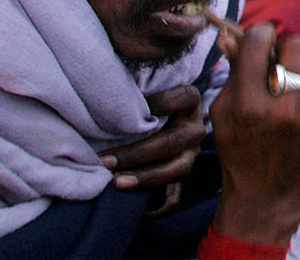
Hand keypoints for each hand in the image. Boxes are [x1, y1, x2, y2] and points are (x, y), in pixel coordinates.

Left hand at [98, 84, 205, 214]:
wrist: (166, 118)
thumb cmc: (144, 100)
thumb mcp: (147, 89)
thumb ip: (135, 90)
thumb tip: (107, 90)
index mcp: (189, 100)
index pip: (179, 99)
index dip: (156, 104)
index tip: (125, 109)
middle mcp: (195, 126)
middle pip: (172, 142)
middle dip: (137, 153)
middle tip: (104, 160)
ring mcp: (191, 151)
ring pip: (177, 169)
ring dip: (145, 177)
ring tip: (116, 181)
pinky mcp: (182, 172)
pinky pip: (176, 196)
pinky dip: (158, 206)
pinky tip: (140, 211)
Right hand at [209, 24, 299, 246]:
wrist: (266, 196)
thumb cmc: (240, 149)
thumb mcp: (224, 112)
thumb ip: (233, 72)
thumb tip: (233, 36)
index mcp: (249, 105)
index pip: (260, 42)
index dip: (261, 34)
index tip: (263, 42)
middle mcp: (284, 111)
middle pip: (299, 45)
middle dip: (290, 48)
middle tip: (287, 63)